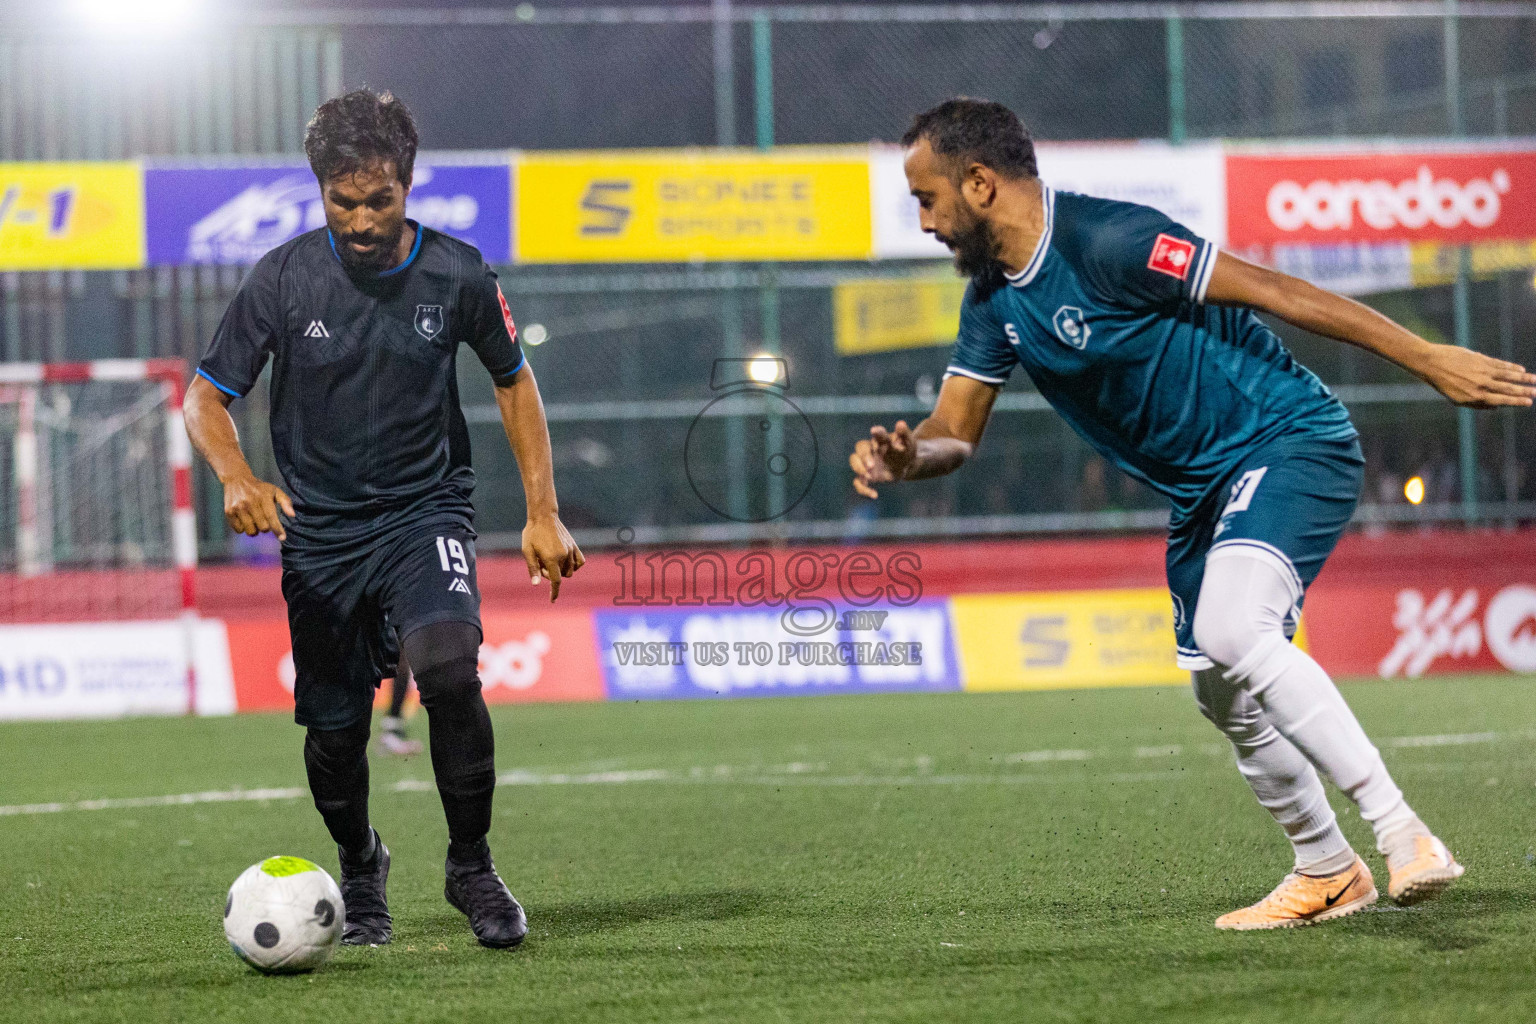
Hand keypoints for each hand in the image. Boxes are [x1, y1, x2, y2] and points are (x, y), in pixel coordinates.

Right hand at [222, 472, 293, 541]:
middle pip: (262, 527)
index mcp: (263, 497)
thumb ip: (285, 502)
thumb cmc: (259, 488)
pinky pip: (238, 530)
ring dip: (255, 530)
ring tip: (255, 521)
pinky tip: (245, 520)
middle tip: (264, 521)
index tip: (282, 538)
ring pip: (250, 531)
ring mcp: (238, 508)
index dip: (278, 529)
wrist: (237, 479)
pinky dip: (243, 529)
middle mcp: (249, 503)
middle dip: (266, 528)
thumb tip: (292, 515)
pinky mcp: (229, 512)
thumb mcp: (275, 491)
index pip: (271, 517)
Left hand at [522, 513, 583, 601]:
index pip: (555, 581)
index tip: (553, 600)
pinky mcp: (574, 546)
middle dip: (551, 575)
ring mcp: (570, 550)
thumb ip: (533, 568)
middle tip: (541, 563)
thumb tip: (536, 584)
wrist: (543, 516)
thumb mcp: (527, 551)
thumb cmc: (532, 534)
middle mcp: (563, 556)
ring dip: (561, 570)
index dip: (554, 592)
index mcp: (551, 558)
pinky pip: (580, 562)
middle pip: (562, 576)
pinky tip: (566, 561)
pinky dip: (574, 565)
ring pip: (571, 570)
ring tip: (550, 559)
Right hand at [849, 420, 915, 498]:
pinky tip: (874, 495)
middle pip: (860, 448)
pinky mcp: (866, 475)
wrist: (904, 466)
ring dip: (858, 468)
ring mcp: (866, 462)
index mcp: (882, 440)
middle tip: (871, 466)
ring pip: (854, 461)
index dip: (877, 433)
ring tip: (869, 476)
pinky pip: (858, 482)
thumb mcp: (909, 444)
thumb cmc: (905, 452)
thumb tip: (901, 423)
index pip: (877, 435)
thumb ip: (905, 435)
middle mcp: (871, 449)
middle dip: (864, 456)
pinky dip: (863, 489)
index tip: (875, 431)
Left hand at [1419, 345, 1535, 408]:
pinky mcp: (1481, 360)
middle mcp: (1481, 385)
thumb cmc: (1444, 383)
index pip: (1501, 400)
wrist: (1431, 363)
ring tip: (1535, 380)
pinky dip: (1512, 367)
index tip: (1528, 402)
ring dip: (1523, 379)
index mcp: (1475, 397)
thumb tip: (1498, 406)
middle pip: (1507, 389)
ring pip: (1507, 376)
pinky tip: (1521, 370)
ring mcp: (1482, 372)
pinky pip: (1500, 364)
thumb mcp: (1458, 399)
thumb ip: (1478, 404)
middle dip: (1524, 391)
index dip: (1516, 401)